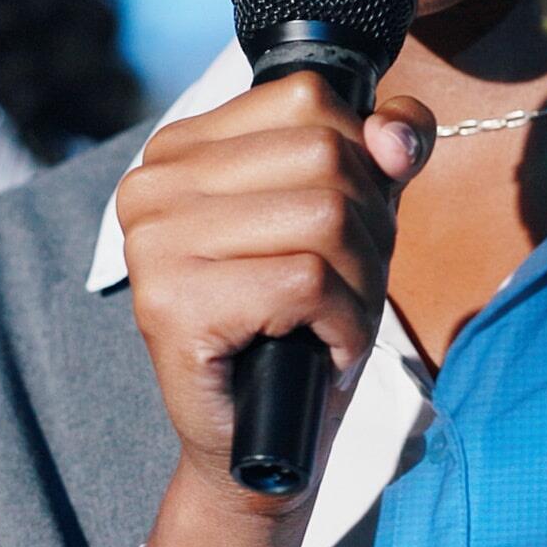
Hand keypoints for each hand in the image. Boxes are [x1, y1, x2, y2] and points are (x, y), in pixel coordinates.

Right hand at [114, 72, 433, 546]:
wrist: (259, 446)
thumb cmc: (301, 324)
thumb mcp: (353, 219)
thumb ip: (379, 153)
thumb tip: (397, 129)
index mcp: (177, 150)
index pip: (308, 99)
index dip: (358, 165)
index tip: (334, 233)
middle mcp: (149, 187)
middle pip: (324, 155)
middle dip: (365, 229)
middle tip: (337, 289)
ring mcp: (153, 245)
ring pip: (326, 217)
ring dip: (359, 283)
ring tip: (328, 319)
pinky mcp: (174, 305)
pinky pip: (310, 281)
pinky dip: (344, 324)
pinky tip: (319, 348)